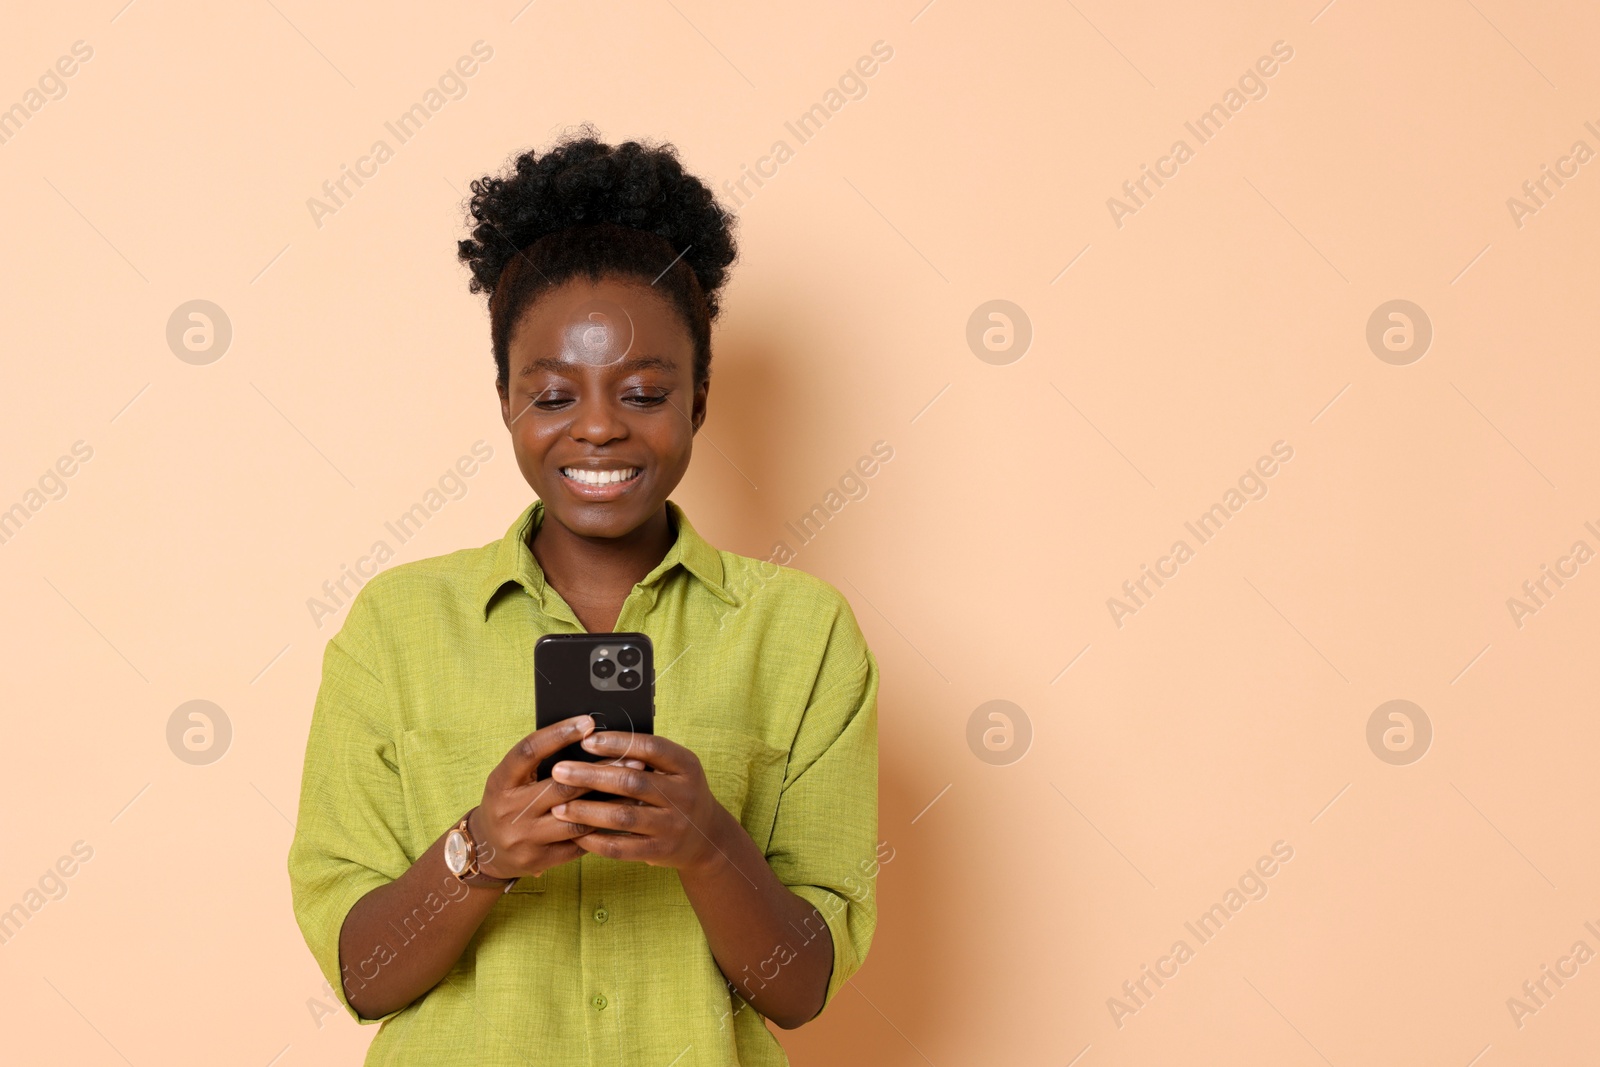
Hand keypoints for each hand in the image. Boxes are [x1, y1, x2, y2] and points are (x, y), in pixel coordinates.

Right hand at [469, 715, 646, 879]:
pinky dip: (601, 828)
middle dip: (601, 771)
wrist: (486, 849)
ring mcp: (524, 838)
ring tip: (635, 789)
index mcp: (500, 781)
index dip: (558, 734)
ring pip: (576, 819)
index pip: (529, 751)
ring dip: (609, 803)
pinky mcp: (539, 860)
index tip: (588, 723)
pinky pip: (578, 843)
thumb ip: (540, 762)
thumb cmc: (508, 802)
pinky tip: (621, 817)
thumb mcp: (511, 779)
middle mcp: (509, 810)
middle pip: (562, 786)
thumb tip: (587, 737)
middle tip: (631, 758)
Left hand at [550, 732, 730, 871]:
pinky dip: (595, 841)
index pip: (651, 748)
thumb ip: (645, 757)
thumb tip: (594, 743)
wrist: (706, 837)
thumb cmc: (678, 793)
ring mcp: (673, 825)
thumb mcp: (675, 769)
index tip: (586, 740)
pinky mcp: (660, 851)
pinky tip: (575, 834)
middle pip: (632, 782)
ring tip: (558, 806)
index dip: (618, 743)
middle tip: (559, 771)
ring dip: (587, 811)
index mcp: (687, 766)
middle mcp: (683, 795)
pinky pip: (622, 848)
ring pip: (623, 816)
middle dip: (591, 776)